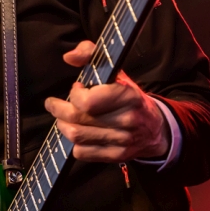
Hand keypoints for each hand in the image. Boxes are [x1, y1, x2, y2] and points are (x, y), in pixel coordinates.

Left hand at [44, 40, 170, 161]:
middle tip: (54, 104)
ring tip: (63, 118)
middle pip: (77, 119)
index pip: (88, 101)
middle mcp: (127, 119)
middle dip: (58, 110)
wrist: (155, 129)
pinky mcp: (117, 155)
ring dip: (63, 125)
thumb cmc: (129, 96)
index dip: (75, 94)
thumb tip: (69, 57)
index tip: (76, 88)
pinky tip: (78, 132)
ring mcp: (123, 140)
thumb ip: (91, 54)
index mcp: (128, 96)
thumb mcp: (116, 71)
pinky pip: (82, 153)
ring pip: (77, 136)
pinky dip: (74, 143)